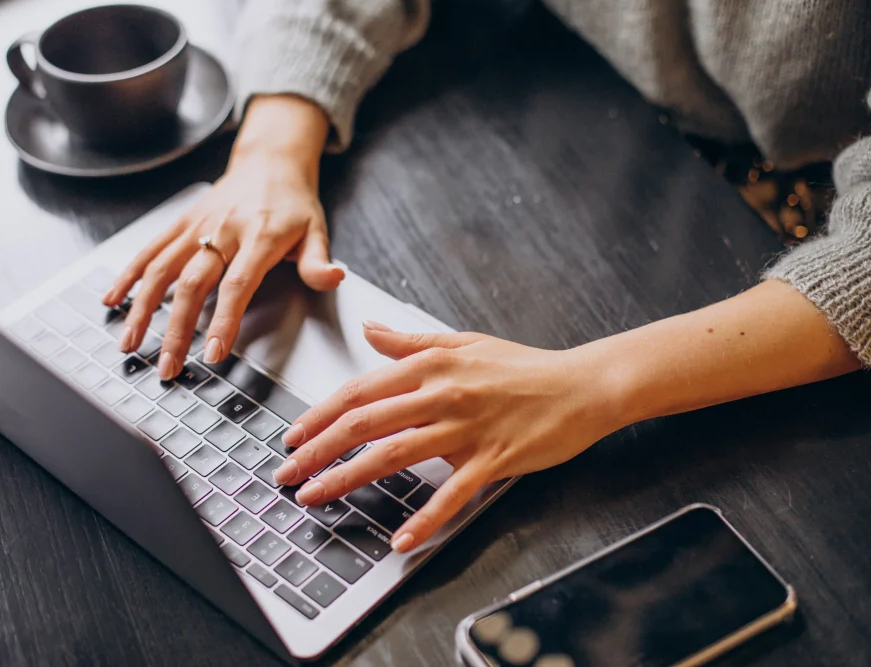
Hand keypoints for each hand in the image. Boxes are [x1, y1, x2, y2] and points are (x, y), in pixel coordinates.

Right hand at [102, 95, 343, 378]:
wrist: (270, 160)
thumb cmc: (294, 202)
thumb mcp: (317, 230)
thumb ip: (319, 261)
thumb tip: (334, 279)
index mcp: (259, 236)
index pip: (237, 284)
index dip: (224, 320)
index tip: (213, 353)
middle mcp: (222, 230)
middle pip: (193, 283)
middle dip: (176, 329)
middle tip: (168, 366)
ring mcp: (197, 225)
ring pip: (161, 269)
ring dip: (141, 308)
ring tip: (129, 343)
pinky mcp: (181, 222)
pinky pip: (149, 250)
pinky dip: (128, 275)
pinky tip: (112, 300)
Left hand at [272, 322, 624, 552]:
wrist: (582, 385)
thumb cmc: (523, 367)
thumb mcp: (463, 342)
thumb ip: (410, 341)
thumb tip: (370, 330)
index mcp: (429, 365)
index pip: (359, 391)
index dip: (319, 416)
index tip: (293, 437)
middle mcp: (441, 394)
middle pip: (364, 423)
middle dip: (317, 450)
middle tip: (287, 474)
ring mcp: (466, 429)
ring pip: (393, 455)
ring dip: (347, 478)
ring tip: (316, 497)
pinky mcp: (492, 460)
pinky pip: (451, 494)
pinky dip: (424, 519)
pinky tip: (399, 540)